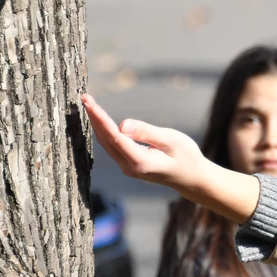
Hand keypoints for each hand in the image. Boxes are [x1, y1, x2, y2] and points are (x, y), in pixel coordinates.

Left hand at [82, 94, 207, 196]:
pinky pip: (113, 147)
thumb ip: (147, 132)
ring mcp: (128, 168)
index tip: (89, 102)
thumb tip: (122, 124)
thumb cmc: (187, 156)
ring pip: (107, 144)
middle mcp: (129, 167)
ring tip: (88, 105)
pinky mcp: (130, 165)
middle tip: (84, 98)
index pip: (114, 136)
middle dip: (94, 118)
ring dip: (97, 124)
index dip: (100, 118)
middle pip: (106, 140)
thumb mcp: (172, 140)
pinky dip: (105, 132)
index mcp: (139, 162)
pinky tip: (99, 121)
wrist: (192, 178)